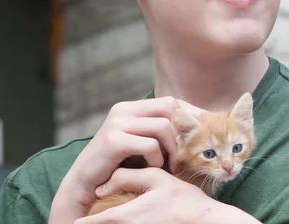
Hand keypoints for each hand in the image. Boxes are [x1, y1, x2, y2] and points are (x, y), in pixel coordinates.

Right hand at [48, 96, 205, 223]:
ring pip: (163, 125)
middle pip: (169, 106)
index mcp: (133, 108)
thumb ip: (162, 135)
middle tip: (188, 151)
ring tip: (173, 165)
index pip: (171, 102)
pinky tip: (156, 168)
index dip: (190, 116)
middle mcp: (124, 109)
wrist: (84, 186)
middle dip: (184, 129)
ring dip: (173, 148)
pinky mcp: (112, 139)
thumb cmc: (119, 167)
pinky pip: (149, 145)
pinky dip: (157, 159)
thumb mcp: (144, 146)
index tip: (204, 134)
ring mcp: (117, 122)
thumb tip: (198, 127)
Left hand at [73, 167, 261, 223]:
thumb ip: (128, 177)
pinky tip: (129, 217)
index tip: (70, 222)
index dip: (81, 222)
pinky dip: (121, 223)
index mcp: (124, 216)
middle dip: (92, 222)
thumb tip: (105, 184)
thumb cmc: (183, 200)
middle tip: (81, 219)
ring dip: (106, 222)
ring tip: (99, 217)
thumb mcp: (156, 180)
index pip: (93, 223)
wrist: (205, 220)